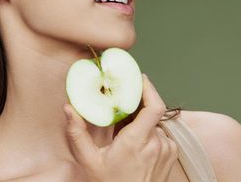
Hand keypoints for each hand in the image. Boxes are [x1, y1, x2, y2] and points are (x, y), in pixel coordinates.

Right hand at [63, 74, 177, 181]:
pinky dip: (150, 133)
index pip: (154, 107)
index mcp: (136, 142)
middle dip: (138, 106)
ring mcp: (166, 149)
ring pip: (155, 123)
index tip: (140, 78)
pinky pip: (162, 134)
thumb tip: (68, 109)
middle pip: (151, 112)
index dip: (149, 88)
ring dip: (143, 123)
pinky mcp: (171, 154)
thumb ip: (78, 133)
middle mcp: (156, 144)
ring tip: (127, 133)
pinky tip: (137, 145)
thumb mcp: (89, 161)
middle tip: (124, 104)